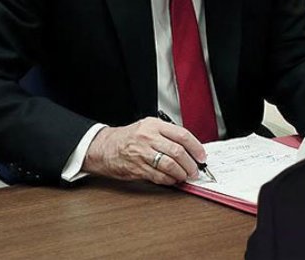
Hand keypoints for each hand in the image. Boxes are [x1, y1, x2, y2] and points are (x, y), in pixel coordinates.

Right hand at [83, 117, 206, 185]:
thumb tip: (189, 149)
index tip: (201, 156)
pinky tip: (173, 179)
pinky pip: (159, 176)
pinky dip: (170, 180)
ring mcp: (142, 153)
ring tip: (186, 176)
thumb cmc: (128, 138)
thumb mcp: (148, 127)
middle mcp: (149, 138)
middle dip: (191, 163)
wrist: (103, 147)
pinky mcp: (137, 168)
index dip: (196, 147)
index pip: (182, 135)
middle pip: (178, 151)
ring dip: (182, 173)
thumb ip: (167, 135)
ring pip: (170, 165)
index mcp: (154, 125)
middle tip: (195, 170)